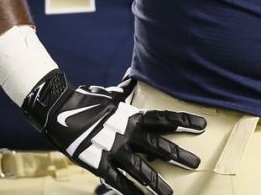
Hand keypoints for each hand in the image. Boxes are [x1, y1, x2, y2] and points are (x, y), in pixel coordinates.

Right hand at [22, 71, 205, 194]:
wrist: (58, 109)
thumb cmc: (85, 101)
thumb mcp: (108, 95)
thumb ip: (123, 91)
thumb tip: (131, 78)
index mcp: (131, 116)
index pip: (163, 119)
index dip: (183, 122)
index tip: (202, 125)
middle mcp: (126, 133)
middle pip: (158, 145)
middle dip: (178, 154)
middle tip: (196, 163)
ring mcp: (113, 149)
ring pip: (140, 168)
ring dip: (156, 181)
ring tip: (170, 193)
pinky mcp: (98, 163)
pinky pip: (117, 180)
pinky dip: (129, 191)